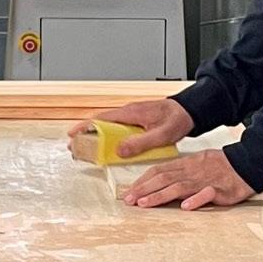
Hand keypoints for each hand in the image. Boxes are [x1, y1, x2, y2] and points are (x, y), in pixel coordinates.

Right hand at [68, 99, 194, 157]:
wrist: (190, 111)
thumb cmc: (177, 119)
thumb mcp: (161, 135)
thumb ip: (140, 143)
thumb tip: (119, 150)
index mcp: (130, 113)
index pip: (100, 118)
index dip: (84, 126)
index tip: (72, 134)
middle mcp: (128, 112)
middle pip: (100, 122)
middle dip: (86, 133)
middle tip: (76, 146)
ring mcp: (131, 115)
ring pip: (108, 125)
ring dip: (97, 135)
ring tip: (89, 148)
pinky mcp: (136, 120)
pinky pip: (118, 128)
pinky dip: (109, 135)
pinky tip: (109, 145)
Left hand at [121, 149, 256, 209]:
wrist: (248, 162)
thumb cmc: (220, 165)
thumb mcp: (196, 163)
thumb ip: (178, 171)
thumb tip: (157, 179)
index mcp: (186, 164)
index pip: (159, 170)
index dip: (143, 181)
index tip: (129, 191)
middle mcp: (192, 172)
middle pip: (164, 179)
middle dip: (144, 190)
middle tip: (129, 200)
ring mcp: (206, 181)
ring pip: (180, 187)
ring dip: (161, 196)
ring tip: (145, 204)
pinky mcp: (222, 190)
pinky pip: (208, 194)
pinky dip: (196, 200)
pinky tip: (185, 206)